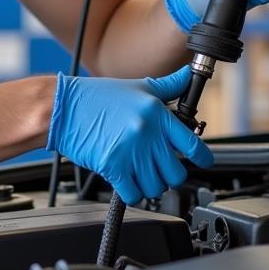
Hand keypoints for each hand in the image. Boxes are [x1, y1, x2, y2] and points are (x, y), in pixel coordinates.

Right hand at [46, 65, 213, 205]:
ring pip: (157, 187)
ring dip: (150, 184)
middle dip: (170, 173)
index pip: (193, 144)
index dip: (203, 158)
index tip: (204, 161)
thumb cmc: (98, 98)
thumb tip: (187, 74)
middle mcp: (147, 133)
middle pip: (176, 173)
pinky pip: (134, 194)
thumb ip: (168, 86)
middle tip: (160, 166)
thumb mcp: (138, 86)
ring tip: (141, 172)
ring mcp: (130, 152)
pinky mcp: (113, 167)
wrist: (64, 108)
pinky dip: (133, 192)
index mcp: (157, 113)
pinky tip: (128, 181)